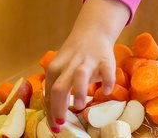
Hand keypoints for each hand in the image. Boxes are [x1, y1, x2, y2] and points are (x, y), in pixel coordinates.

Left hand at [44, 0, 129, 132]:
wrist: (93, 30)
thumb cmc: (75, 55)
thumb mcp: (61, 67)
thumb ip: (57, 85)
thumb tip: (52, 115)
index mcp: (56, 68)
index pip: (49, 93)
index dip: (50, 112)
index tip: (55, 127)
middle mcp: (70, 65)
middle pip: (59, 86)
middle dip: (58, 106)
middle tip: (62, 124)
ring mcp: (87, 61)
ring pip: (80, 75)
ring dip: (79, 91)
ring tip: (80, 106)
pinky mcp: (104, 59)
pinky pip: (106, 70)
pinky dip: (107, 80)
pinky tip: (106, 91)